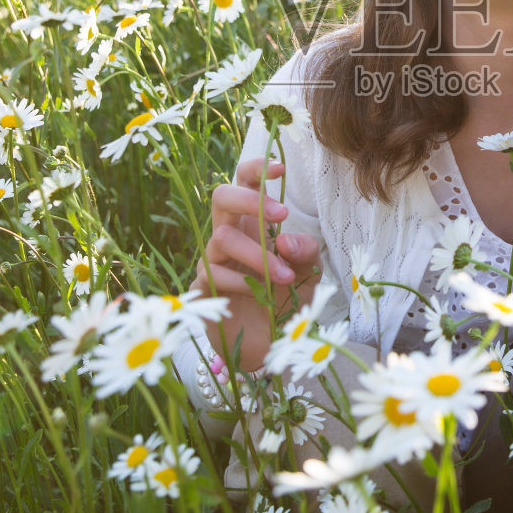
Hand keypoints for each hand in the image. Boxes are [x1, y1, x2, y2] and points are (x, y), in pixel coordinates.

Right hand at [190, 158, 321, 371]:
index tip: (280, 168)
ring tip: (285, 276)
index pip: (245, 182)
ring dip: (258, 254)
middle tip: (283, 215)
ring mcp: (213, 259)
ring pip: (222, 237)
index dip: (256, 169)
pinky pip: (213, 273)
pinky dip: (240, 281)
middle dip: (250, 200)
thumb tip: (285, 239)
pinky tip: (260, 294)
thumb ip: (305, 251)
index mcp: (253, 222)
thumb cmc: (287, 298)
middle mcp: (230, 233)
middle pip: (221, 196)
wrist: (271, 343)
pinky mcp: (203, 287)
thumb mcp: (308, 272)